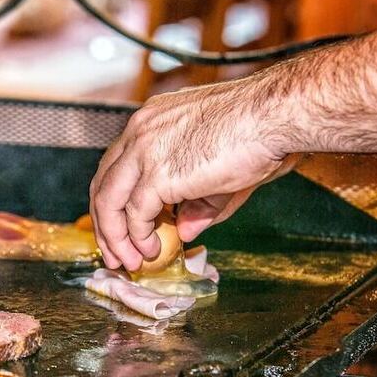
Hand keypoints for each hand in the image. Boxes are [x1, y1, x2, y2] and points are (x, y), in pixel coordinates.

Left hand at [89, 74, 302, 270]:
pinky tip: (151, 251)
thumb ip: (198, 202)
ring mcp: (145, 150)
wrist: (272, 116)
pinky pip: (135, 213)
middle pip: (103, 182)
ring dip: (115, 236)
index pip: (117, 164)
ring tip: (129, 260)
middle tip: (115, 251)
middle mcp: (141, 131)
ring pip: (109, 200)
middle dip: (106, 223)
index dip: (115, 199)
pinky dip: (138, 237)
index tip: (121, 225)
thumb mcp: (219, 168)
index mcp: (152, 121)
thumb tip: (184, 230)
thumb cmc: (258, 130)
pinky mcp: (157, 173)